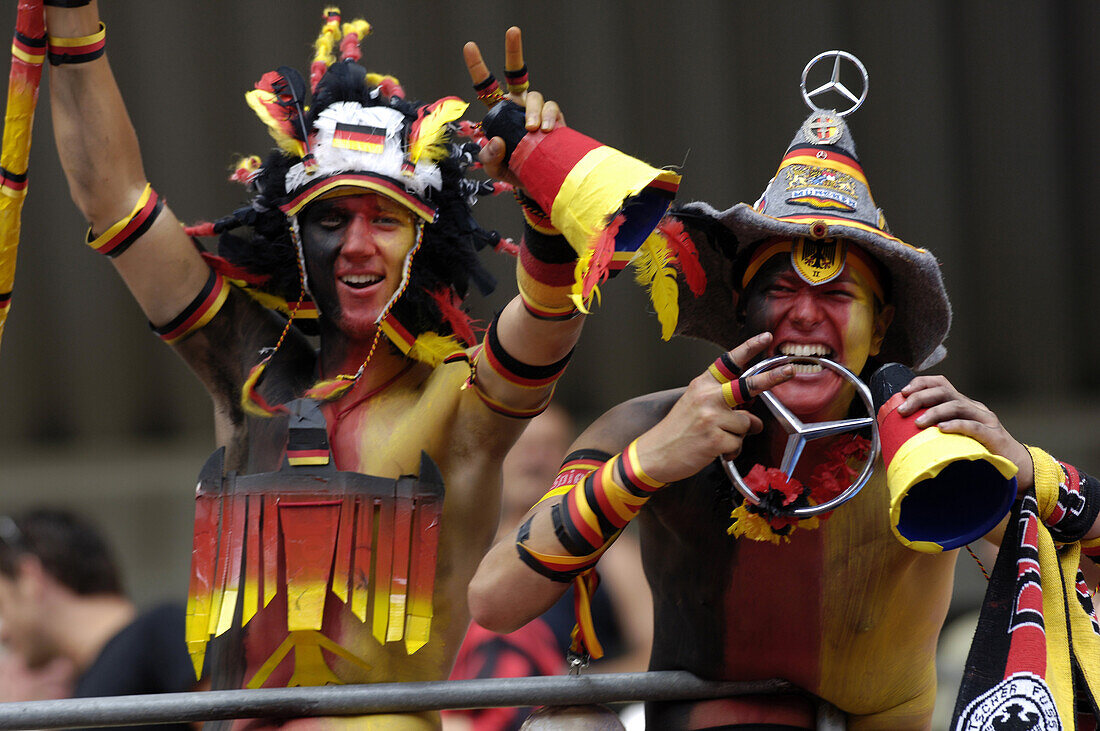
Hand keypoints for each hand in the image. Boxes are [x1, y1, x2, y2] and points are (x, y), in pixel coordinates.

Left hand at [463, 27, 564, 184]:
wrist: (541, 182)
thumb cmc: (514, 171)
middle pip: (517, 72)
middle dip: (514, 50)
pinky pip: (552, 110)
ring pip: (534, 96)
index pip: (486, 87)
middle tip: (512, 31)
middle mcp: (517, 105)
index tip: (470, 46)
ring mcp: (537, 110)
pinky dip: (549, 118)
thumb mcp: (495, 169)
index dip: (478, 66)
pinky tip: (546, 131)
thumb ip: (489, 158)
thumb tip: (497, 140)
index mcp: (499, 112)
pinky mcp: (555, 119)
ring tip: (532, 130)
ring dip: (532, 110)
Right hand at [635, 332, 793, 483]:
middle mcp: (708, 397)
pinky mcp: (715, 439)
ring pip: (747, 424)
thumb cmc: (677, 429)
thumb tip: (751, 411)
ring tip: (717, 438)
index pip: (728, 362)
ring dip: (738, 435)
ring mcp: (712, 417)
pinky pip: (739, 443)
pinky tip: (714, 449)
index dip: (749, 348)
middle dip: (772, 378)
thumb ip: (722, 400)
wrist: (656, 453)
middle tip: (790, 371)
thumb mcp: (695, 404)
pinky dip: (731, 450)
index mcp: (702, 384)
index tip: (766, 337)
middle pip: (748, 385)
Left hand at [898, 374, 1033, 492]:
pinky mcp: (994, 436)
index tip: (902, 393)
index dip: (921, 383)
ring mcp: (986, 420)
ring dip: (934, 412)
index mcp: (964, 405)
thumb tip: (903, 431)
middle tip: (903, 410)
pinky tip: (941, 430)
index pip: (941, 383)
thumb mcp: (955, 437)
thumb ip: (937, 430)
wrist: (1016, 468)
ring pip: (957, 406)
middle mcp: (974, 408)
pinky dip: (956, 426)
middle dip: (920, 398)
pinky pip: (973, 427)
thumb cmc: (980, 453)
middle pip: (945, 392)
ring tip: (918, 423)